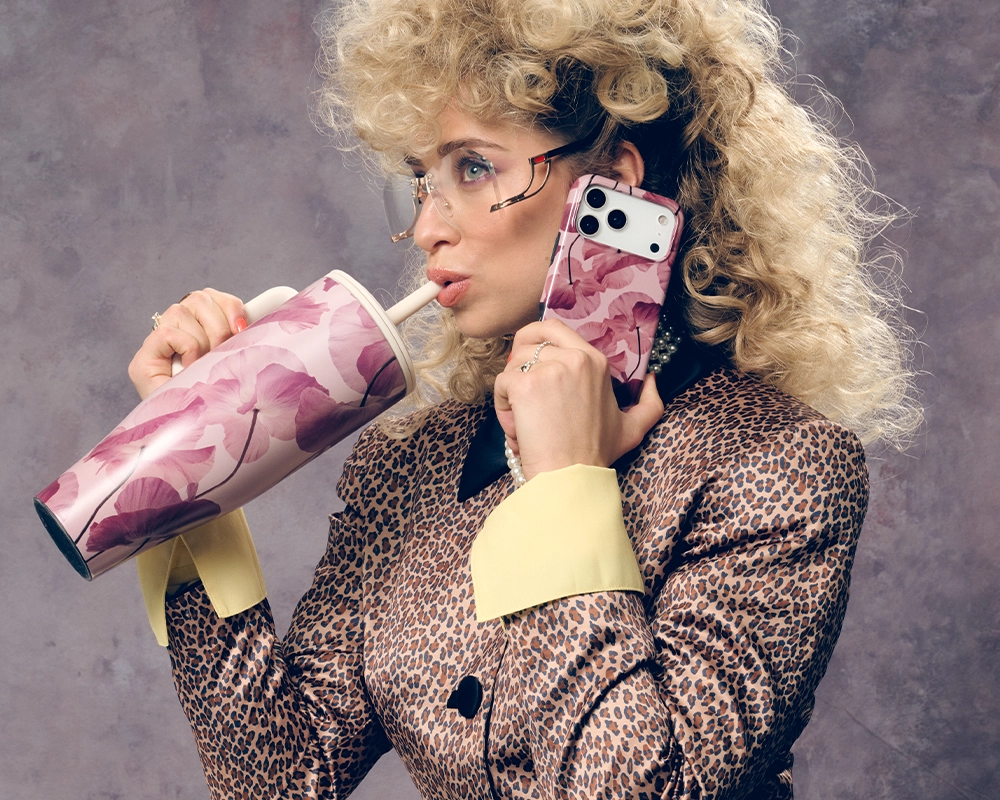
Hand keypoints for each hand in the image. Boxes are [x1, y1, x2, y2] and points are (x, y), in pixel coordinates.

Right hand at [128, 288, 247, 399]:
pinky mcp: (141, 362)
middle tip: (226, 350)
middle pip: (198, 298)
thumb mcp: (238, 366)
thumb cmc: (222, 406)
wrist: (195, 440)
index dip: (229, 306)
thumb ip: (239, 341)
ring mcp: (156, 347)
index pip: (211, 297)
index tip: (243, 327)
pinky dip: (186, 346)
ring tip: (207, 364)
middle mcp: (175, 334)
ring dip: (204, 338)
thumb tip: (255, 325)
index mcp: (198, 330)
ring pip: (182, 309)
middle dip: (219, 323)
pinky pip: (167, 333)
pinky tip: (191, 366)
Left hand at [493, 319, 663, 480]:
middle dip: (516, 364)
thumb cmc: (596, 454)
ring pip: (512, 365)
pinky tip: (517, 430)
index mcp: (595, 361)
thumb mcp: (633, 428)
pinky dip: (502, 408)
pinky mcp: (525, 385)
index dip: (534, 339)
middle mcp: (574, 358)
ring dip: (510, 393)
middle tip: (516, 389)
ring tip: (522, 423)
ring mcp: (549, 370)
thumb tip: (652, 379)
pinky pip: (501, 384)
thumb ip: (649, 402)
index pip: (553, 327)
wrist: (571, 476)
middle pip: (528, 344)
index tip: (527, 360)